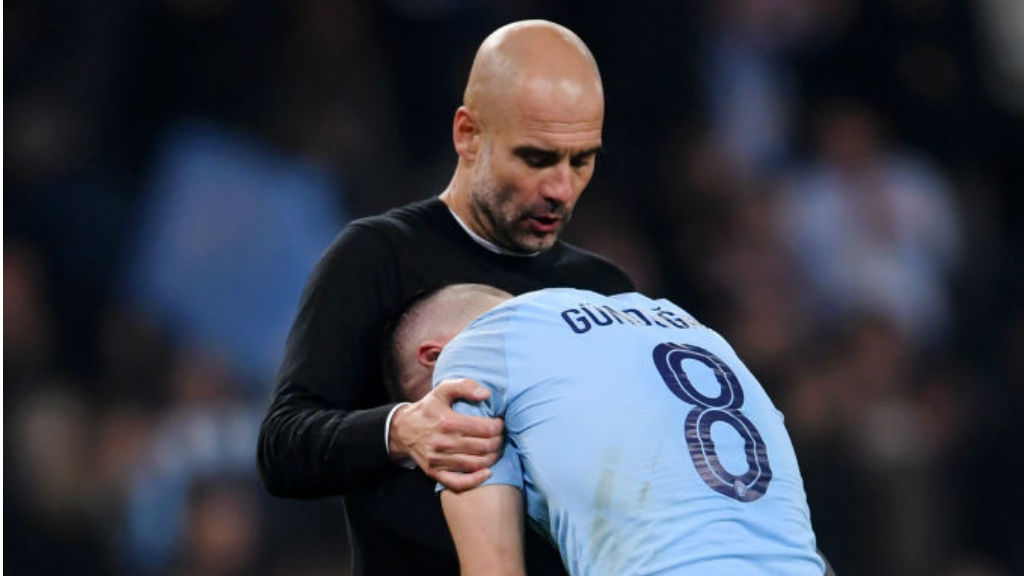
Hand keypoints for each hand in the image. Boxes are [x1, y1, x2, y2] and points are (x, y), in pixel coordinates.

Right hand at [389, 378, 503, 491]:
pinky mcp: (434, 472)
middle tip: (500, 436)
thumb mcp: (442, 390)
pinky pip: (458, 483)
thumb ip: (464, 386)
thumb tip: (486, 394)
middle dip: (498, 441)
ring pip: (475, 464)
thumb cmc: (428, 408)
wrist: (402, 429)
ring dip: (492, 458)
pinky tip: (487, 472)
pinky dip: (476, 480)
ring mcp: (438, 460)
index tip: (499, 423)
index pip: (485, 429)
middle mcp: (443, 443)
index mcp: (448, 422)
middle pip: (483, 447)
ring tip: (495, 449)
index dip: (498, 426)